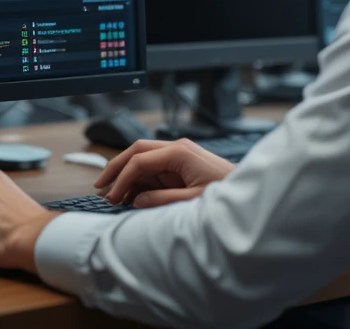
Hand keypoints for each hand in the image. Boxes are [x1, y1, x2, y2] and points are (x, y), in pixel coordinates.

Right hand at [94, 139, 233, 207]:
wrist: (250, 194)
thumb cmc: (227, 194)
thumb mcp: (193, 201)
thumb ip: (162, 200)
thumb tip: (135, 200)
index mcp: (179, 152)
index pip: (139, 161)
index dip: (121, 179)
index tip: (111, 197)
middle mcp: (177, 148)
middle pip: (136, 151)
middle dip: (116, 168)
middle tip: (99, 186)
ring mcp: (179, 155)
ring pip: (143, 158)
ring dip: (127, 175)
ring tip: (112, 195)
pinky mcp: (182, 164)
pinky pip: (154, 168)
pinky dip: (140, 179)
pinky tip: (131, 194)